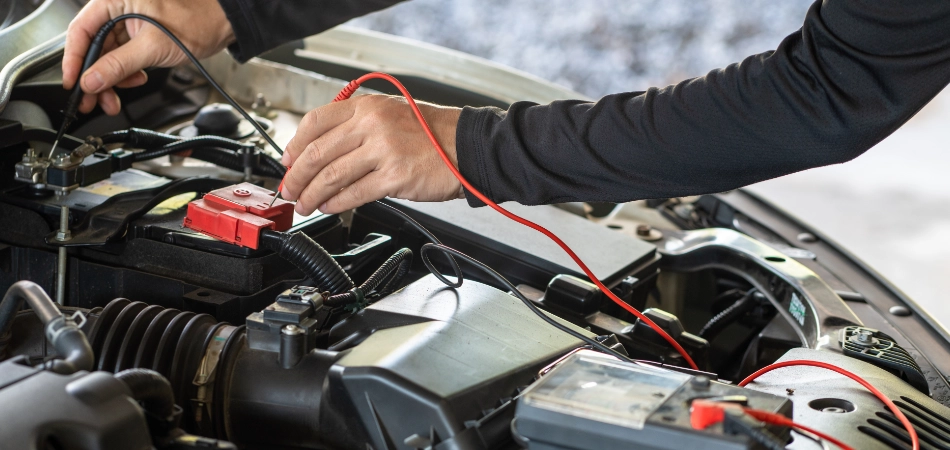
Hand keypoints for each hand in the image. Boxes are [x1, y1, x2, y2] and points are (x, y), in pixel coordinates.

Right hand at [63, 0, 234, 114]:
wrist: (222, 24)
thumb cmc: (196, 20)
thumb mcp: (152, 47)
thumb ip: (119, 65)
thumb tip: (92, 81)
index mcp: (114, 0)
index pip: (81, 31)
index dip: (73, 60)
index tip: (73, 83)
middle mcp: (117, 9)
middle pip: (93, 47)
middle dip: (94, 77)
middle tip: (92, 101)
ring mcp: (128, 22)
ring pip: (107, 55)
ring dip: (110, 80)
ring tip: (114, 99)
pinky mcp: (139, 35)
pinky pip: (122, 57)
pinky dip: (125, 73)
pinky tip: (135, 80)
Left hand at [281, 95, 463, 214]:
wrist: (466, 147)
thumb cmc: (431, 134)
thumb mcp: (390, 114)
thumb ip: (357, 128)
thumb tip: (321, 154)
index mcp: (367, 106)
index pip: (315, 122)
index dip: (294, 145)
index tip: (287, 162)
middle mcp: (372, 124)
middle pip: (318, 152)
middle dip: (297, 176)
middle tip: (289, 190)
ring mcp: (383, 150)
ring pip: (332, 175)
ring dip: (312, 194)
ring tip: (305, 205)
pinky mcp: (395, 176)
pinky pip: (354, 193)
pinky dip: (335, 203)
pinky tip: (328, 207)